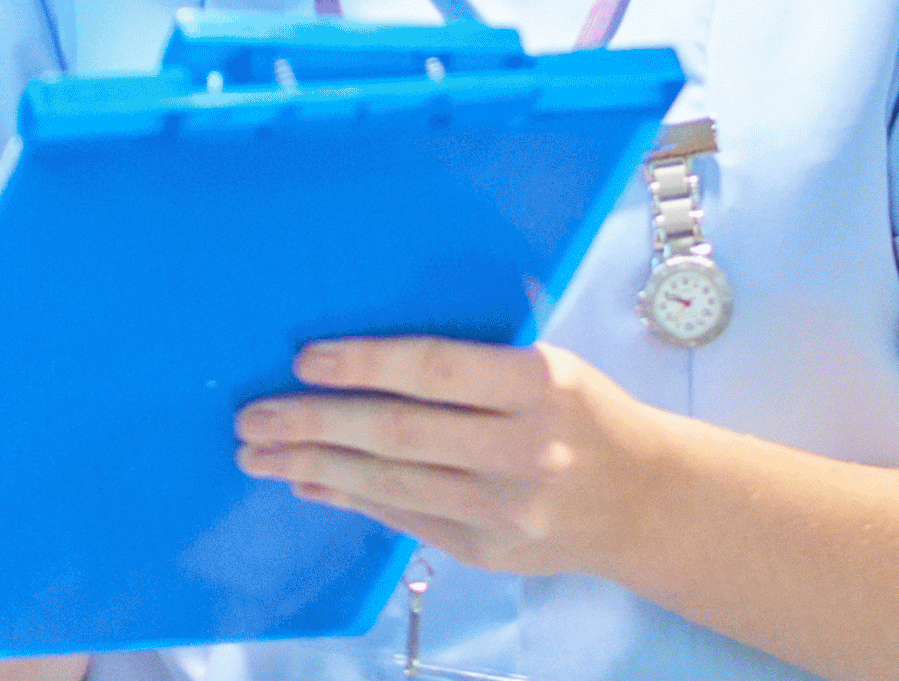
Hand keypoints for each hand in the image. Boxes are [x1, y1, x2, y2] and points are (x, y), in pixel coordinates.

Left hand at [233, 336, 675, 577]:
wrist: (645, 501)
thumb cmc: (580, 415)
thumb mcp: (549, 364)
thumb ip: (473, 354)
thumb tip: (367, 348)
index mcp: (540, 385)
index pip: (434, 369)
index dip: (362, 362)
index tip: (303, 359)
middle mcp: (524, 449)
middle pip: (398, 432)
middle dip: (314, 423)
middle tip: (253, 415)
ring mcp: (506, 509)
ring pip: (391, 483)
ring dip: (313, 466)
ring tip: (259, 452)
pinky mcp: (489, 551)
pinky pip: (403, 519)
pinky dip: (348, 498)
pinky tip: (307, 481)